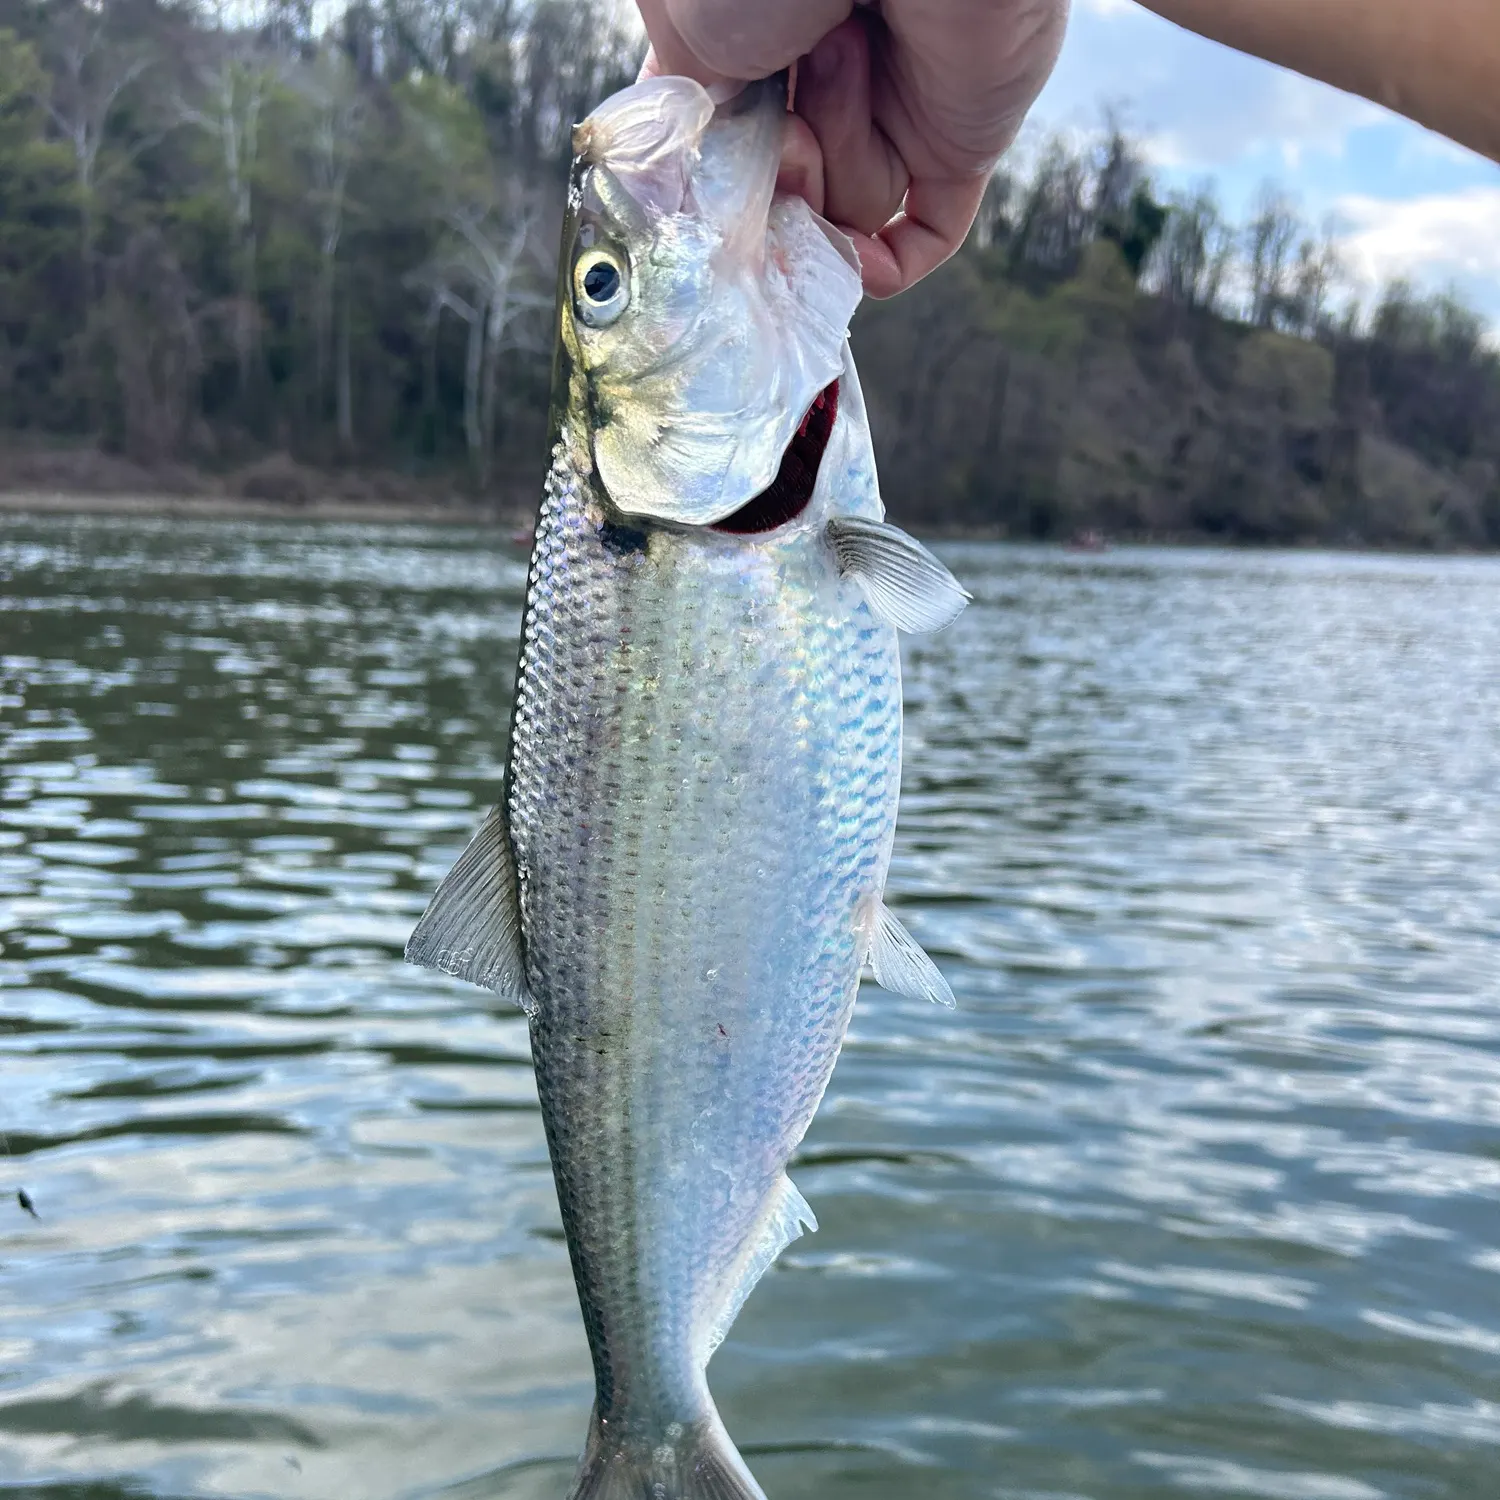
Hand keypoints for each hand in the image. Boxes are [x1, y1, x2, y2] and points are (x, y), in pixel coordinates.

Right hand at [638, 0, 1069, 297]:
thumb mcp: (686, 25)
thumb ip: (682, 106)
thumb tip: (681, 178)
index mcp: (758, 33)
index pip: (726, 139)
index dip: (714, 174)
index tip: (698, 188)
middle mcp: (824, 67)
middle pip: (784, 185)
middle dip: (774, 173)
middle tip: (780, 122)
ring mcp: (896, 104)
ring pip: (850, 204)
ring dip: (838, 149)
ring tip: (846, 52)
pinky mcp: (960, 136)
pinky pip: (929, 231)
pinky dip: (893, 261)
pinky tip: (863, 265)